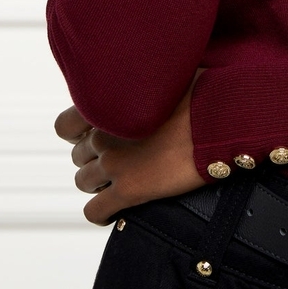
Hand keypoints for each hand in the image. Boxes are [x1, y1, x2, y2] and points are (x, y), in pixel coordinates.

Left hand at [55, 75, 205, 225]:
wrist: (221, 119)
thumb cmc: (202, 91)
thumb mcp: (166, 75)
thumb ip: (144, 85)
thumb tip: (151, 81)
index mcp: (108, 103)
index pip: (65, 126)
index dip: (78, 134)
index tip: (95, 136)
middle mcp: (103, 133)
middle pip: (79, 155)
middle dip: (96, 157)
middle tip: (121, 157)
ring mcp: (113, 163)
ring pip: (83, 182)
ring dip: (98, 183)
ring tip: (120, 181)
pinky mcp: (128, 191)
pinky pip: (95, 212)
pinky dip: (101, 213)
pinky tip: (114, 211)